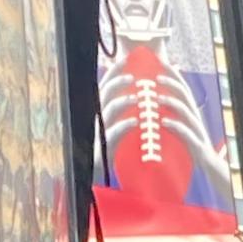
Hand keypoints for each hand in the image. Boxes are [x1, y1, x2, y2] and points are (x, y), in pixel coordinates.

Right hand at [94, 58, 140, 179]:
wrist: (108, 181)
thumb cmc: (119, 155)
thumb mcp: (123, 131)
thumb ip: (129, 113)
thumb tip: (144, 96)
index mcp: (102, 112)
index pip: (105, 86)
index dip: (114, 72)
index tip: (126, 60)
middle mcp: (98, 119)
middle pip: (103, 93)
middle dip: (117, 81)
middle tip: (133, 78)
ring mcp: (99, 132)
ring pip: (107, 110)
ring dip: (122, 101)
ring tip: (137, 98)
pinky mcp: (104, 148)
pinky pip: (113, 133)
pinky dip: (124, 125)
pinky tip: (136, 121)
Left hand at [156, 62, 232, 193]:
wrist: (210, 168)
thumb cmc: (193, 148)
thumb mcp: (182, 129)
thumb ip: (173, 116)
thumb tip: (157, 104)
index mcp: (192, 112)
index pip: (183, 87)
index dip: (173, 73)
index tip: (160, 62)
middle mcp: (196, 118)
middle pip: (185, 94)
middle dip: (171, 83)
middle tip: (156, 77)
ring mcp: (197, 131)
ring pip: (186, 111)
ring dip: (171, 103)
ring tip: (157, 99)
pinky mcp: (197, 145)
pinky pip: (186, 133)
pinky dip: (175, 126)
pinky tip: (164, 123)